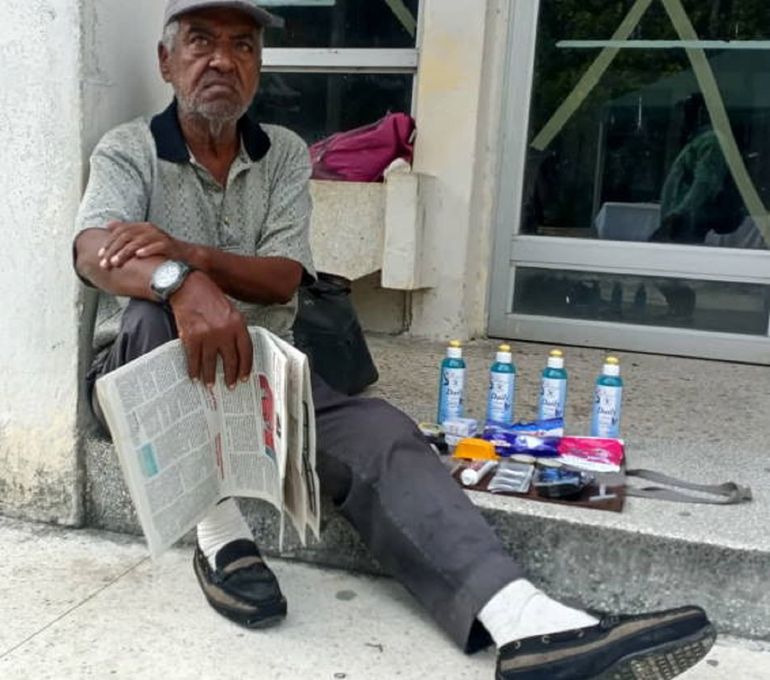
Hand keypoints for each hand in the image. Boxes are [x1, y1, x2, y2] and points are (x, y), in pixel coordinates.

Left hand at [98, 221, 190, 268]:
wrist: (185, 255)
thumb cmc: (161, 248)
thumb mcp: (143, 238)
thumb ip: (127, 232)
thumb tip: (108, 225)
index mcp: (142, 227)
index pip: (121, 231)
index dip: (109, 242)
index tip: (100, 255)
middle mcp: (150, 229)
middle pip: (127, 236)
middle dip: (114, 250)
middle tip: (105, 263)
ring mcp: (160, 236)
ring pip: (139, 241)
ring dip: (125, 252)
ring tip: (116, 262)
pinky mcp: (170, 245)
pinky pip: (157, 246)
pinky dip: (147, 250)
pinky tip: (138, 256)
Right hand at [169, 271, 252, 388]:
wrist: (188, 287)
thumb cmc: (210, 298)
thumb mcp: (231, 311)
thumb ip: (235, 329)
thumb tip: (238, 351)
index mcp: (238, 324)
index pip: (246, 351)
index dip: (246, 367)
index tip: (244, 377)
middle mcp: (225, 331)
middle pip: (231, 360)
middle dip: (230, 376)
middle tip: (230, 385)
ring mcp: (208, 335)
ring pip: (211, 363)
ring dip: (211, 377)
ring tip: (211, 385)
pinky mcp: (191, 338)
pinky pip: (194, 360)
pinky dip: (194, 370)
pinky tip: (195, 377)